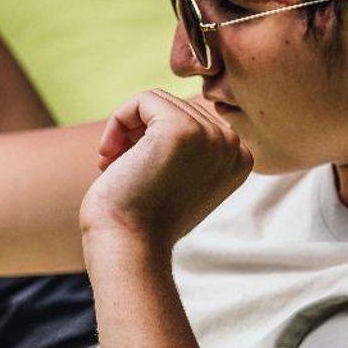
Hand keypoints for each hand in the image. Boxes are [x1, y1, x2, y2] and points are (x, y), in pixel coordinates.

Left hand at [80, 89, 251, 246]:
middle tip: (117, 166)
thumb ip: (189, 146)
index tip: (138, 170)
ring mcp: (210, 137)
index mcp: (240, 158)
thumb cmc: (144, 218)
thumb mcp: (180, 177)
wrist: (129, 247)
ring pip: (157, 101)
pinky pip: (143, 100)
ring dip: (126, 129)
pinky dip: (118, 121)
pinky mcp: (181, 130)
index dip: (156, 139)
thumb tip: (161, 106)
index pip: (193, 118)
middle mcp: (232, 145)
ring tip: (112, 162)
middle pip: (175, 106)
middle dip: (139, 133)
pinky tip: (108, 155)